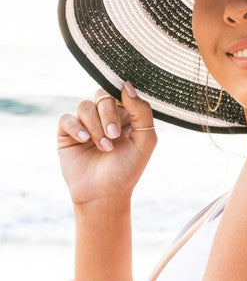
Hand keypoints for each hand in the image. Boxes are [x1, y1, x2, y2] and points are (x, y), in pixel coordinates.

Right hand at [57, 81, 156, 207]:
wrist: (105, 195)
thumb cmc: (127, 169)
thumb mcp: (145, 140)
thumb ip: (142, 111)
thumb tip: (126, 85)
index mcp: (125, 115)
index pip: (121, 92)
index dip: (122, 97)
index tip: (126, 110)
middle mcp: (104, 116)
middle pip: (102, 96)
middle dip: (108, 115)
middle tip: (114, 136)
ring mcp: (85, 124)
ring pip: (85, 106)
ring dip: (95, 126)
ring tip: (103, 147)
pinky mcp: (67, 134)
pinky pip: (66, 118)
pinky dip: (76, 128)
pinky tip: (85, 141)